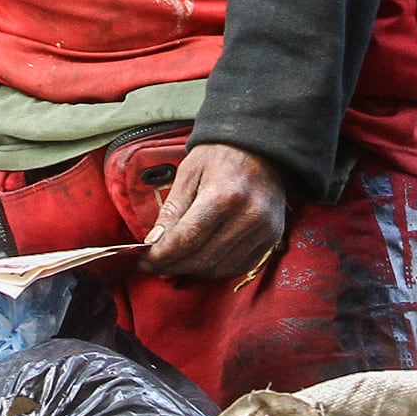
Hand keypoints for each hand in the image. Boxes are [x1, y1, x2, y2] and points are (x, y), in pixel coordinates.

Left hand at [142, 142, 288, 277]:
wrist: (260, 146)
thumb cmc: (220, 155)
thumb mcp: (189, 172)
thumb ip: (172, 210)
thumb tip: (154, 243)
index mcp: (224, 195)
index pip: (187, 239)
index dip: (162, 255)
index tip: (145, 261)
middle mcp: (248, 215)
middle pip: (203, 258)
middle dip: (173, 265)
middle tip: (155, 263)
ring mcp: (264, 229)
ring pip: (220, 268)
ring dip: (193, 269)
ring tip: (176, 260)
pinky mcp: (272, 237)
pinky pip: (239, 266)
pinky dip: (216, 268)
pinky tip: (200, 258)